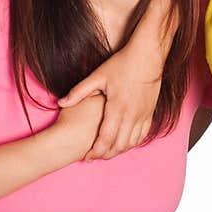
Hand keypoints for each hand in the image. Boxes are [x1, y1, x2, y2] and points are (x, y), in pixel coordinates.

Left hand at [57, 45, 161, 160]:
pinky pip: (142, 135)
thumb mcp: (98, 75)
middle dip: (106, 155)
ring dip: (119, 150)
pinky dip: (132, 143)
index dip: (96, 151)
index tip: (87, 157)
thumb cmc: (123, 63)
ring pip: (132, 142)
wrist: (148, 54)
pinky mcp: (151, 112)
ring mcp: (144, 114)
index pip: (106, 139)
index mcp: (118, 107)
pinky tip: (123, 142)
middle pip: (119, 145)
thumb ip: (79, 91)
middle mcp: (132, 114)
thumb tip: (60, 102)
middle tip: (95, 157)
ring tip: (107, 152)